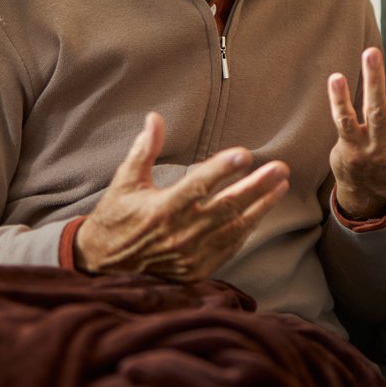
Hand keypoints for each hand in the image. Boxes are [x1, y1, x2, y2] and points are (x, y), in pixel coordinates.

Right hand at [75, 112, 289, 280]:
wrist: (104, 266)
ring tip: (281, 186)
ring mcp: (192, 255)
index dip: (223, 169)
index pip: (199, 185)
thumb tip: (155, 118)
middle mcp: (180, 234)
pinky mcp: (197, 269)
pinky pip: (230, 246)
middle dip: (257, 186)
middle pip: (227, 207)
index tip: (245, 154)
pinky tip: (261, 211)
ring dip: (261, 206)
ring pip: (235, 228)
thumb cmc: (115, 218)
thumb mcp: (125, 181)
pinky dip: (247, 228)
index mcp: (162, 209)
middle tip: (280, 168)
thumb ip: (144, 150)